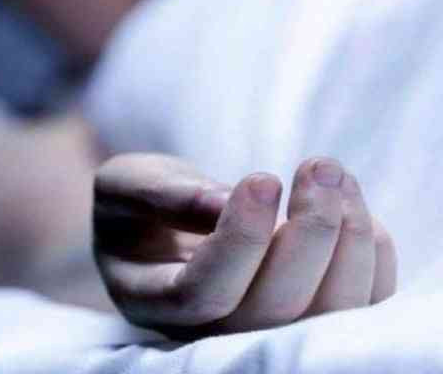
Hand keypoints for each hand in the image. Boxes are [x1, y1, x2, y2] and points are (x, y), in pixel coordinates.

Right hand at [93, 153, 396, 338]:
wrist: (155, 228)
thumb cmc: (136, 207)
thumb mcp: (125, 185)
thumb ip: (160, 195)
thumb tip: (222, 203)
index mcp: (151, 299)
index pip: (202, 293)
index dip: (241, 239)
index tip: (263, 179)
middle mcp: (206, 330)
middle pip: (272, 311)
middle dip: (309, 233)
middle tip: (319, 166)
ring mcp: (258, 328)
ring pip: (324, 315)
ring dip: (347, 241)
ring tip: (334, 176)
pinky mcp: (302, 314)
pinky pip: (354, 306)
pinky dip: (370, 257)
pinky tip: (352, 207)